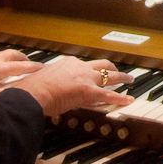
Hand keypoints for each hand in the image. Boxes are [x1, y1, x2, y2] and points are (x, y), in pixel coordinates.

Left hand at [0, 49, 40, 106]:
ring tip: (14, 64)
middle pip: (12, 55)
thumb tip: (23, 95)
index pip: (21, 67)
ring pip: (1, 56)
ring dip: (11, 58)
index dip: (34, 68)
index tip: (44, 68)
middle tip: (30, 61)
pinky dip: (0, 62)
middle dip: (23, 57)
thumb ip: (6, 95)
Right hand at [9, 56, 134, 118]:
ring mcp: (85, 78)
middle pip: (101, 65)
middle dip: (111, 68)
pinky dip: (120, 98)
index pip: (85, 65)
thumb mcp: (45, 78)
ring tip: (129, 80)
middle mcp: (79, 67)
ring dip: (121, 78)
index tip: (93, 73)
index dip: (91, 71)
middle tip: (117, 71)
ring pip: (109, 76)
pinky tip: (128, 100)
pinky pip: (109, 95)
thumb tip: (51, 84)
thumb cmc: (33, 89)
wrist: (33, 93)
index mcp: (68, 63)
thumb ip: (53, 79)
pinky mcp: (89, 91)